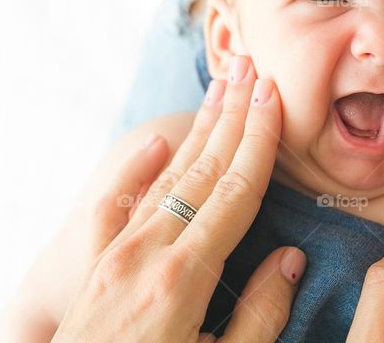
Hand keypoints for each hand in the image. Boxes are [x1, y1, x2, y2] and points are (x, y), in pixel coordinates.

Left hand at [9, 55, 304, 341]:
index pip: (235, 190)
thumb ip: (259, 315)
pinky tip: (155, 143)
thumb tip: (289, 258)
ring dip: (197, 130)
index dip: (259, 140)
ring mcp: (114, 255)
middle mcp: (146, 253)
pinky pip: (116, 206)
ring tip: (221, 86)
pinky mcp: (94, 266)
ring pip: (166, 178)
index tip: (274, 95)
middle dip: (231, 116)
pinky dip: (135, 170)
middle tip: (252, 68)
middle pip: (201, 169)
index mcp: (183, 278)